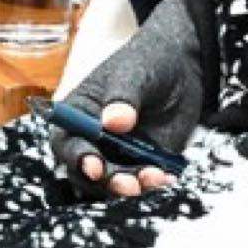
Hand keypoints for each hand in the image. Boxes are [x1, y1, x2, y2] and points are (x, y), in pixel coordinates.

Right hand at [51, 0, 202, 199]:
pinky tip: (167, 176)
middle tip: (129, 184)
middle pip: (87, 172)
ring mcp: (117, 154)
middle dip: (107, 181)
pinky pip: (141, 180)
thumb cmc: (146, 62)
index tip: (95, 166)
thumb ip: (123, 97)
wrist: (181, 67)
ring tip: (154, 178)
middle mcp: (92, 139)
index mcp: (78, 113)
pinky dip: (152, 182)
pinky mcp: (140, 163)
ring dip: (131, 185)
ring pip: (113, 182)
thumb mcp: (135, 73)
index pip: (66, 141)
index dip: (77, 157)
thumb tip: (113, 122)